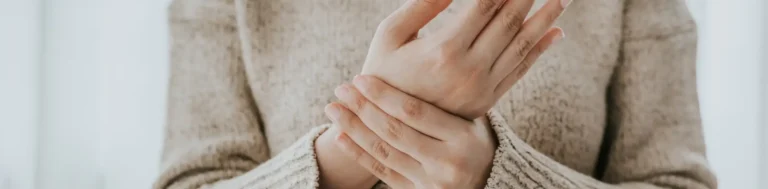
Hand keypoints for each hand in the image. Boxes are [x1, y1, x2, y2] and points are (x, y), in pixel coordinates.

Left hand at [326, 76, 496, 187]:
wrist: (489, 181)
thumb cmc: (474, 139)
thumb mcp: (471, 118)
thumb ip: (443, 98)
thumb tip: (407, 62)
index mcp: (462, 136)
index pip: (414, 112)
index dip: (384, 95)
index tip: (361, 78)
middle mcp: (447, 162)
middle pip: (394, 131)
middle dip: (363, 108)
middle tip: (341, 89)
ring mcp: (431, 182)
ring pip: (384, 152)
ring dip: (353, 128)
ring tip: (333, 110)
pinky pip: (382, 172)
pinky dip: (358, 154)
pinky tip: (341, 137)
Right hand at [361, 0, 567, 118]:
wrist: (386, 127)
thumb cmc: (381, 72)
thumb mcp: (389, 36)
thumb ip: (420, 6)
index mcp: (443, 51)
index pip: (483, 5)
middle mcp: (469, 71)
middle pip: (509, 21)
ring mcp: (482, 88)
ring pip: (522, 45)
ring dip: (546, 18)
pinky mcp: (488, 99)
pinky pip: (520, 70)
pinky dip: (540, 49)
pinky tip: (556, 31)